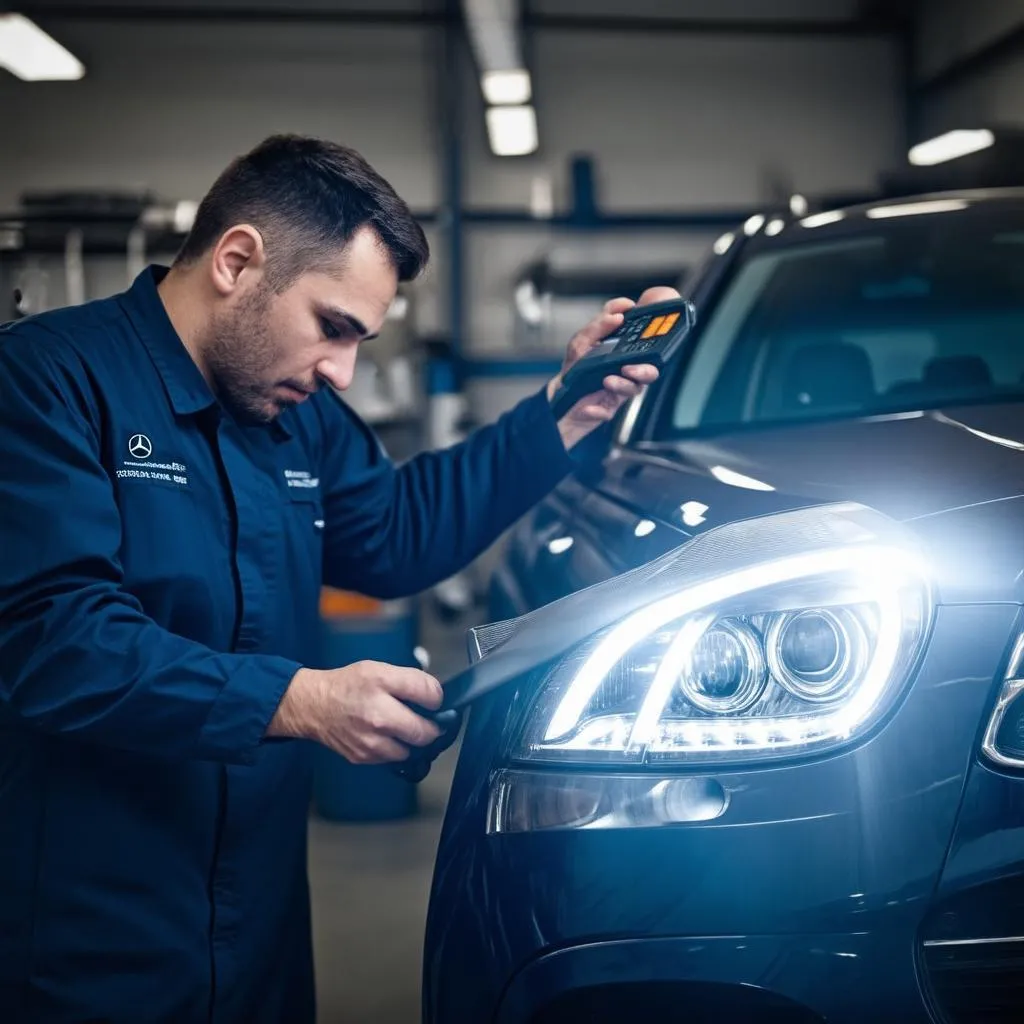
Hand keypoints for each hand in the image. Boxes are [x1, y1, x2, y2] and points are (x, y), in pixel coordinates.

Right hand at [268, 662, 443, 764]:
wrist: (313, 706)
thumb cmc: (348, 685)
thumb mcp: (379, 669)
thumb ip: (410, 679)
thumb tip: (435, 695)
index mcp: (383, 685)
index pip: (430, 694)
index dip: (436, 698)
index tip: (432, 701)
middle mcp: (378, 716)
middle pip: (425, 732)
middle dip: (430, 727)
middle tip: (426, 721)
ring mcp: (370, 741)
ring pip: (411, 750)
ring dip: (411, 741)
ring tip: (402, 728)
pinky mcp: (363, 757)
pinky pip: (392, 758)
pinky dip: (394, 749)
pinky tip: (385, 736)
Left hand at [548, 285, 681, 448]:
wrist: (562, 396)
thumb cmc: (576, 367)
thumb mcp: (581, 341)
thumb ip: (598, 326)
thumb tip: (617, 316)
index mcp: (625, 353)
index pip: (645, 342)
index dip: (651, 334)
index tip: (642, 330)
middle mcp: (627, 370)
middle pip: (649, 370)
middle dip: (644, 369)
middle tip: (629, 366)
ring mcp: (620, 390)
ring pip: (633, 389)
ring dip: (622, 385)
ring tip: (608, 380)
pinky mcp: (608, 408)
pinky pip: (607, 410)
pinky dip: (598, 409)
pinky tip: (590, 407)